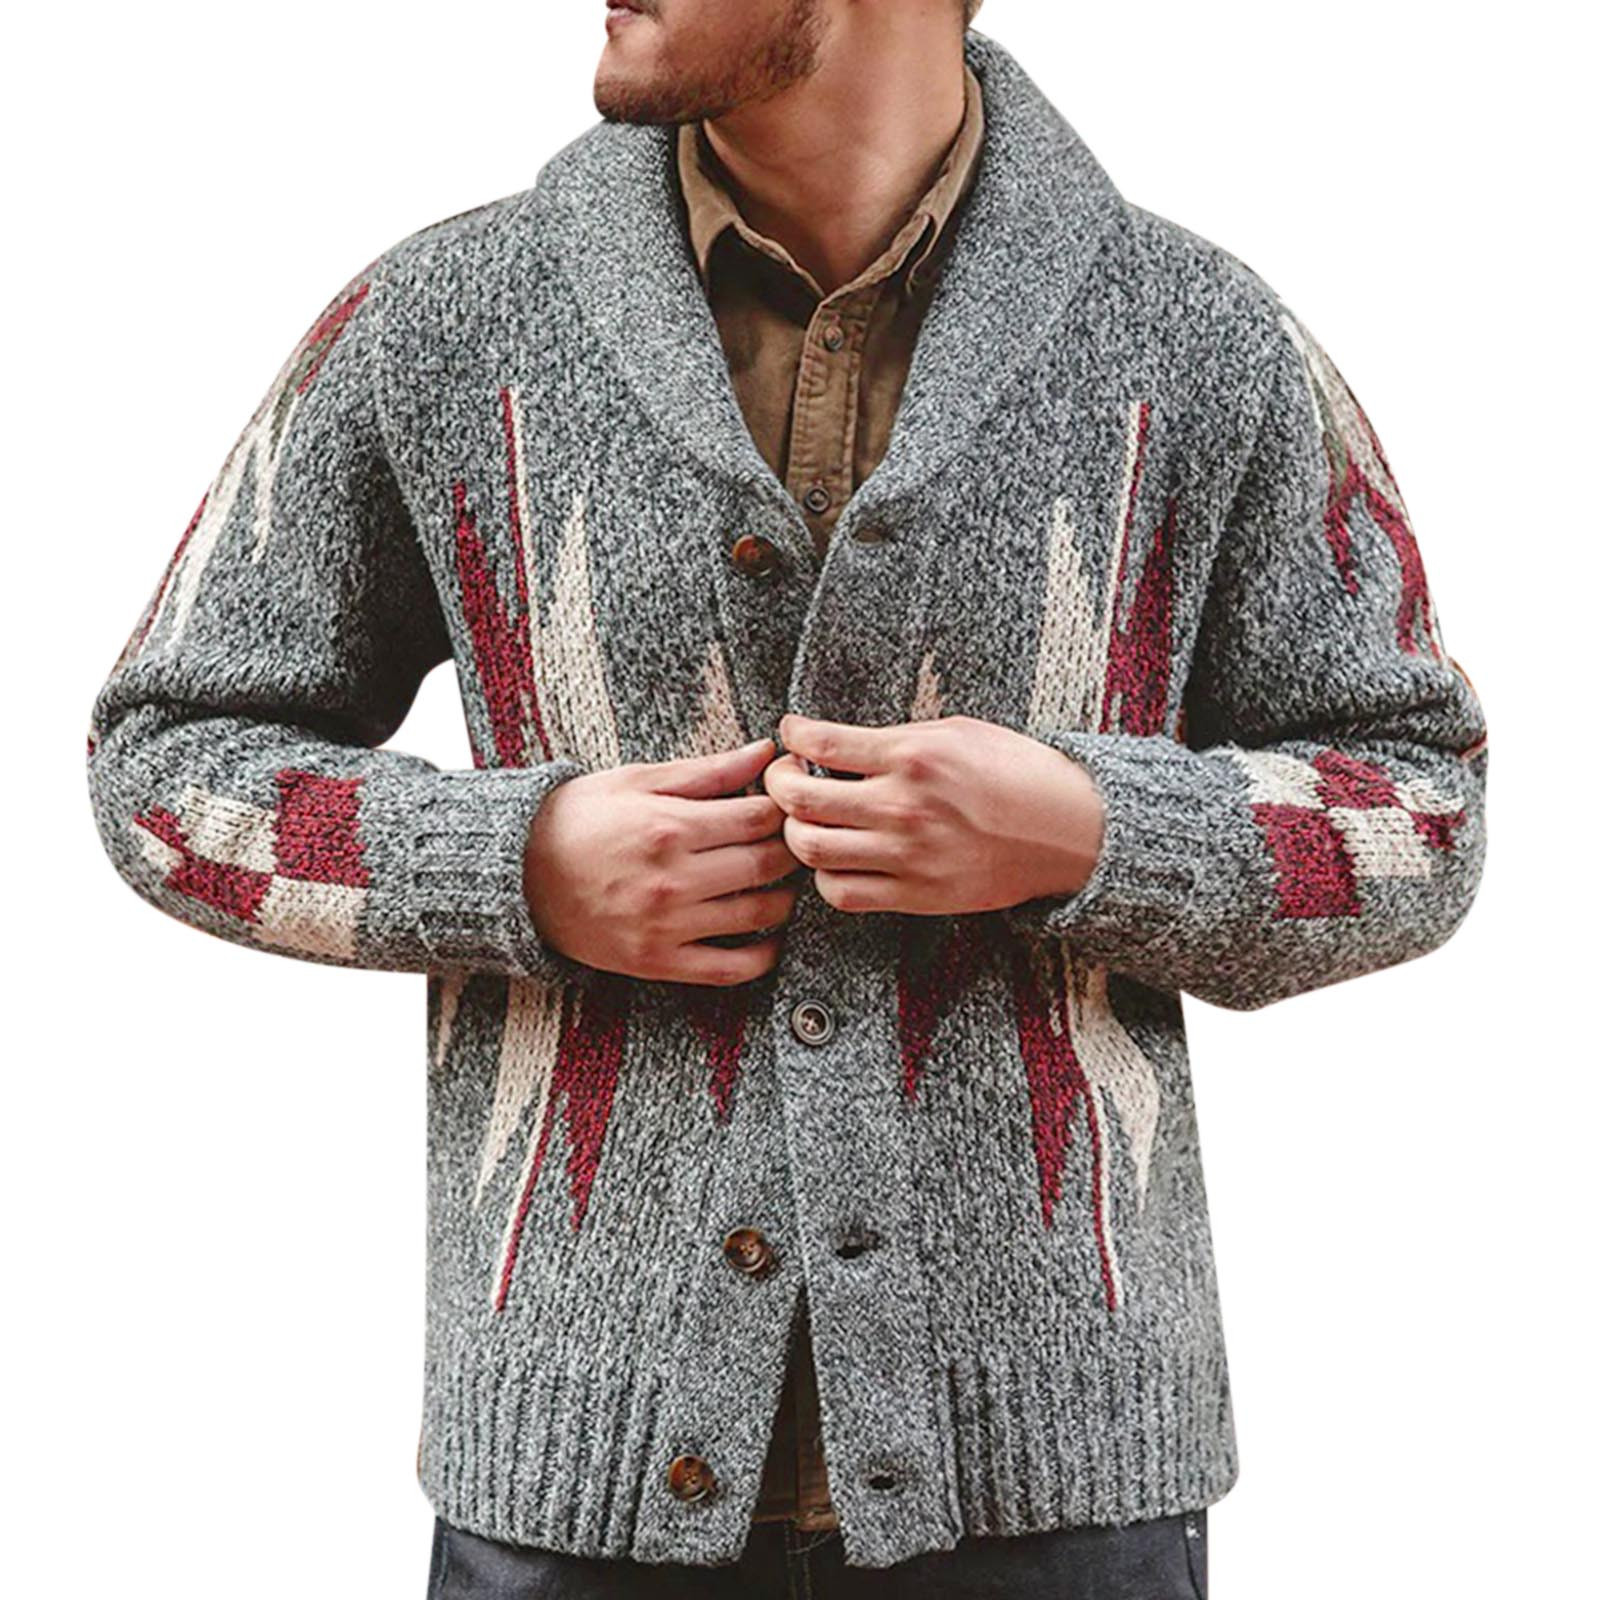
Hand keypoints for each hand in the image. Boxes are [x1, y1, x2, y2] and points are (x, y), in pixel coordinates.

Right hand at [522, 738, 802, 984]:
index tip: (785, 807)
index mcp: (669, 827)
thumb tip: (766, 751)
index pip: (760, 818)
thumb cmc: (578, 818)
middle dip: (790, 850)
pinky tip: (770, 937)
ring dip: (784, 899)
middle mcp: (672, 880)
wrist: (515, 874)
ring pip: (758, 915)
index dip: (784, 810)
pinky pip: (729, 969)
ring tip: (781, 882)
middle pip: (766, 865)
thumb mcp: (638, 781)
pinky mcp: (656, 962)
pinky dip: (763, 956)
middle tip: (792, 842)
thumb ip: (708, 771)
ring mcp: (665, 926)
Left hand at [763, 712, 1104, 916]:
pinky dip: (825, 877)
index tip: (792, 735)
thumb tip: (832, 742)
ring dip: (796, 832)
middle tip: (786, 778)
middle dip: (778, 784)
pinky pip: (842, 893)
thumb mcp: (955, 731)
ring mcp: (907, 855)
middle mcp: (903, 807)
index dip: (792, 736)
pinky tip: (836, 859)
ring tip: (806, 820)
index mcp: (913, 755)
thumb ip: (891, 738)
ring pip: (810, 850)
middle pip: (799, 800)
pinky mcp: (916, 895)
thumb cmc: (1016, 772)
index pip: (820, 743)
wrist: (1069, 830)